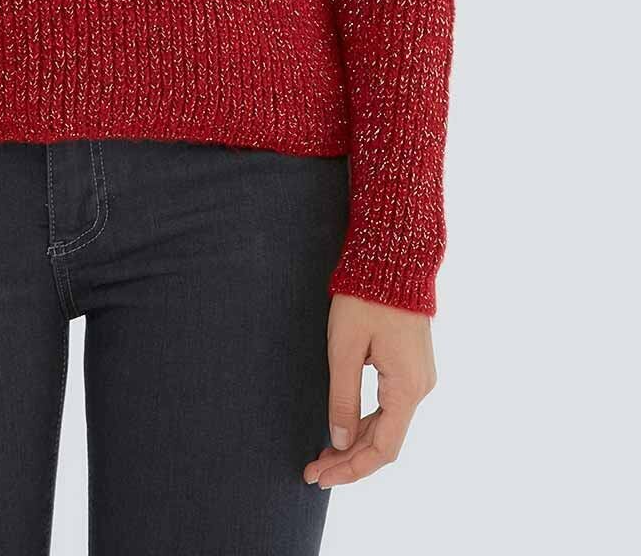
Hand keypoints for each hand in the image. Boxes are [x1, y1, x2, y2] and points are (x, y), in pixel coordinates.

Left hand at [303, 292, 436, 488]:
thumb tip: (338, 442)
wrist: (393, 257)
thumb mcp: (345, 348)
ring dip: (357, 441)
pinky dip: (367, 421)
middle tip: (314, 470)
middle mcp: (420, 388)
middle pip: (386, 440)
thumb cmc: (365, 297)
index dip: (351, 469)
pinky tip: (343, 427)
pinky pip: (391, 405)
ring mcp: (419, 376)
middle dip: (349, 459)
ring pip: (388, 424)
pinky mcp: (412, 365)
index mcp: (407, 388)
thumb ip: (342, 397)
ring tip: (323, 454)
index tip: (319, 477)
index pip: (383, 449)